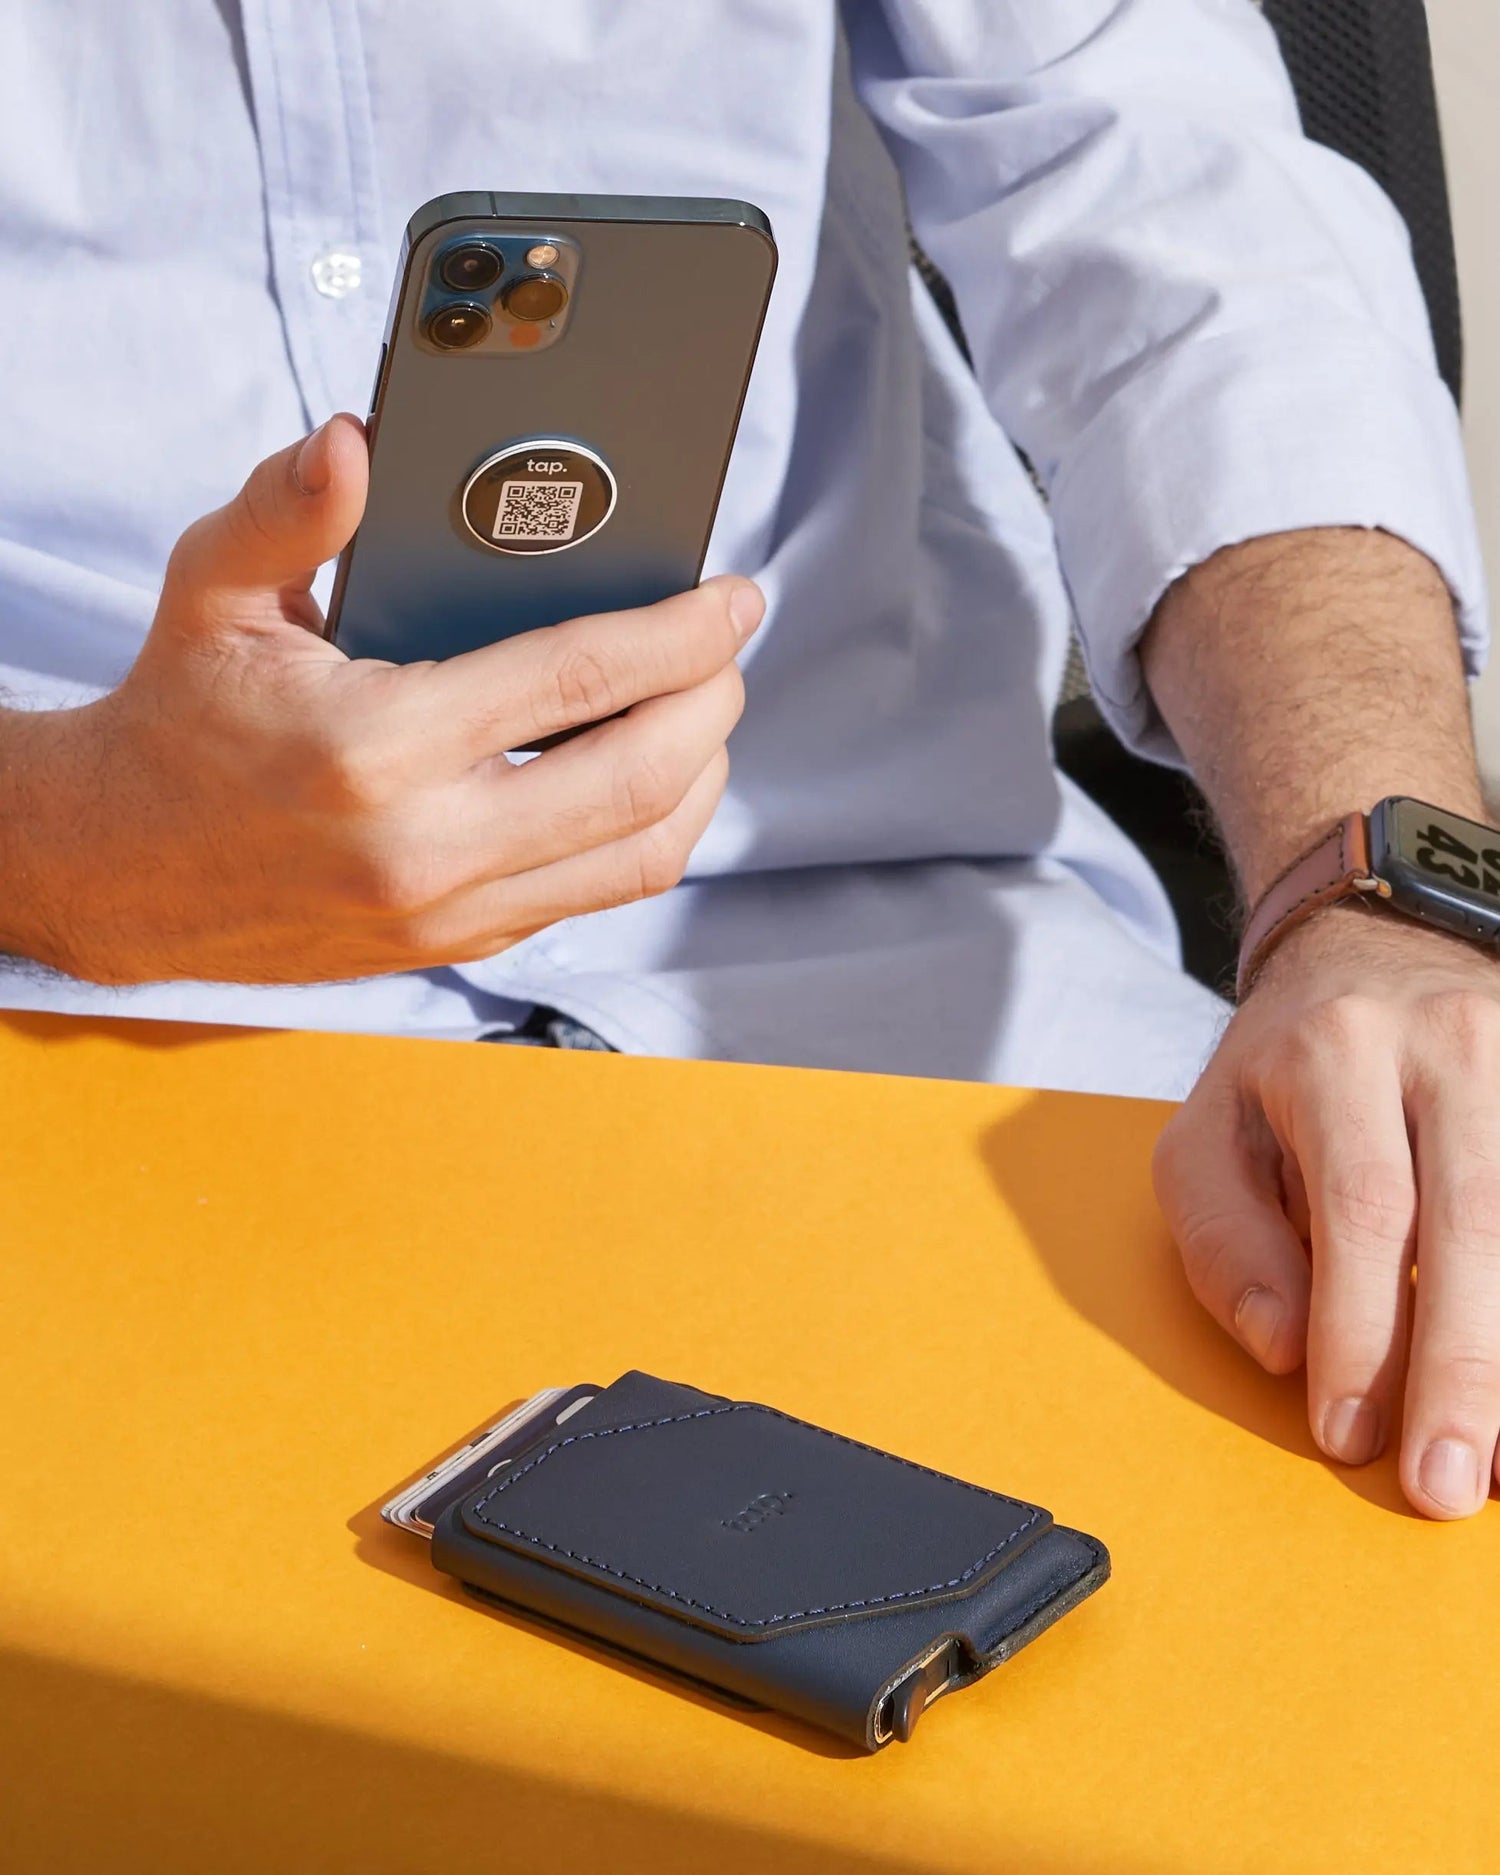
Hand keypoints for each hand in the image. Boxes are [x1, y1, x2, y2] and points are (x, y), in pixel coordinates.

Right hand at [0, 414, 761, 984]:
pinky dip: (648, 835)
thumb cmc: (179, 718)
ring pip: (638, 856)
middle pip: (639, 778)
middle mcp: (423, 845)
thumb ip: (287, 510)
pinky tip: (651, 779)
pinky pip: (593, 897)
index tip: (733, 600)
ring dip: (700, 780)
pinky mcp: (456, 944)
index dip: (679, 633)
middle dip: (714, 704)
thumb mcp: (211, 592)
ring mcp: (447, 911)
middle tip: (730, 651)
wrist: (121, 870)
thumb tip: (356, 441)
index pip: (576, 678)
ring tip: (706, 714)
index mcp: (372, 746)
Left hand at [1153, 903, 1499, 1517]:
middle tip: (1446, 1485)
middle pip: (1476, 1223)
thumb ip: (1225, 1241)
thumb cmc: (1278, 1075)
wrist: (1373, 954)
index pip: (1362, 1208)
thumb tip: (1285, 1349)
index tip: (1348, 1435)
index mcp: (1334, 1051)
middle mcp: (1448, 1043)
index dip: (1361, 1331)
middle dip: (1463, 1369)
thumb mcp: (1206, 1137)